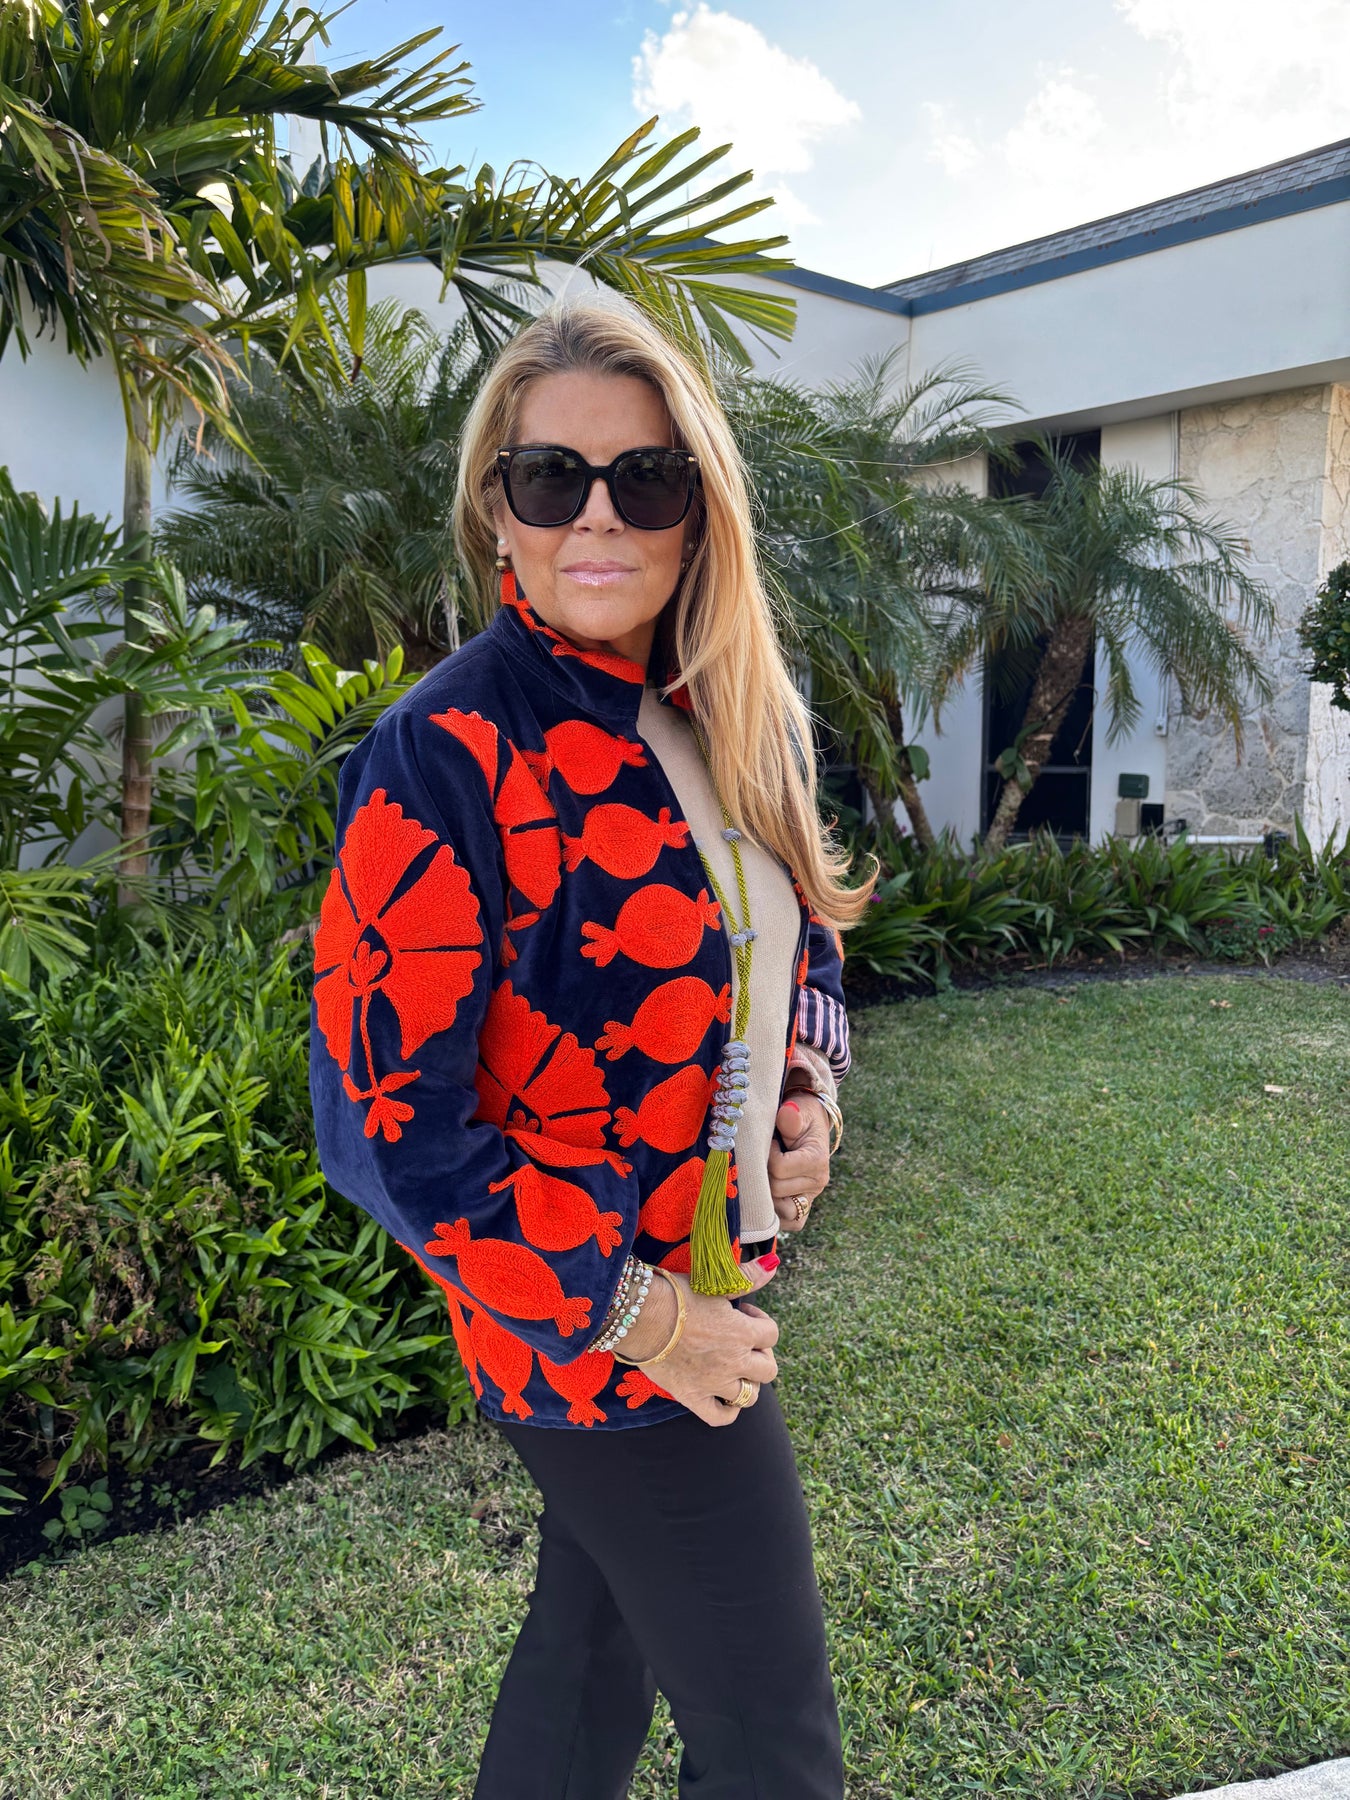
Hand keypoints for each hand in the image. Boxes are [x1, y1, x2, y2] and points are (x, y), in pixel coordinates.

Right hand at [620, 1258, 779, 1426]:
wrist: (639, 1317)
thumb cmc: (676, 1294)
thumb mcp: (715, 1284)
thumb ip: (747, 1278)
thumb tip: (772, 1265)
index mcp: (742, 1332)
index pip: (771, 1334)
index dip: (762, 1322)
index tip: (744, 1314)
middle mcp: (734, 1360)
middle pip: (768, 1370)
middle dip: (761, 1356)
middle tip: (744, 1345)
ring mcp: (714, 1382)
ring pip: (749, 1396)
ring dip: (748, 1383)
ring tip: (734, 1370)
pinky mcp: (693, 1397)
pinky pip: (720, 1417)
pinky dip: (728, 1411)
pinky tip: (724, 1399)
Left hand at [768, 1092, 830, 1233]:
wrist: (808, 1126)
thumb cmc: (800, 1117)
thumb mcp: (798, 1110)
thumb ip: (791, 1116)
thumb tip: (787, 1114)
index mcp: (817, 1160)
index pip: (778, 1169)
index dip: (766, 1154)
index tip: (769, 1141)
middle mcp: (817, 1183)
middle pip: (775, 1190)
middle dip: (763, 1173)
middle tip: (765, 1157)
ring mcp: (811, 1197)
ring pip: (778, 1210)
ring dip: (765, 1194)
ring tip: (765, 1175)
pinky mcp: (804, 1208)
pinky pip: (788, 1223)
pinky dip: (775, 1214)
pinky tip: (766, 1196)